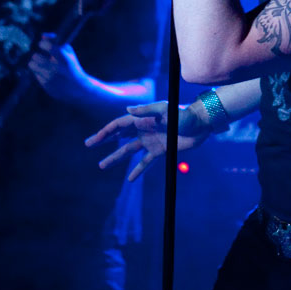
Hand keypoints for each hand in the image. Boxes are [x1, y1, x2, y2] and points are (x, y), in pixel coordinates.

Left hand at [28, 33, 86, 102]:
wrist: (79, 89)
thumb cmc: (72, 67)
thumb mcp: (69, 53)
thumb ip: (57, 42)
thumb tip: (43, 35)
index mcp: (65, 59)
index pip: (48, 46)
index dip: (43, 44)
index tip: (42, 45)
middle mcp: (58, 69)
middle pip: (36, 56)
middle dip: (37, 55)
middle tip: (39, 56)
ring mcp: (52, 79)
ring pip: (32, 65)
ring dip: (35, 63)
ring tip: (40, 64)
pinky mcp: (47, 87)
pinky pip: (35, 75)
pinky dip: (39, 73)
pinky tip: (45, 73)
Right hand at [85, 100, 211, 180]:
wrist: (201, 125)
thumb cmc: (184, 115)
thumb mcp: (165, 111)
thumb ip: (147, 111)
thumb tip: (127, 110)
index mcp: (143, 118)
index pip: (119, 126)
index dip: (104, 133)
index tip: (92, 141)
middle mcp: (144, 129)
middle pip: (119, 136)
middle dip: (104, 140)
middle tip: (88, 145)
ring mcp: (151, 141)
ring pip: (129, 151)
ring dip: (115, 158)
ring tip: (102, 165)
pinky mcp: (161, 151)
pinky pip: (146, 162)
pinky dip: (138, 170)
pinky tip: (129, 180)